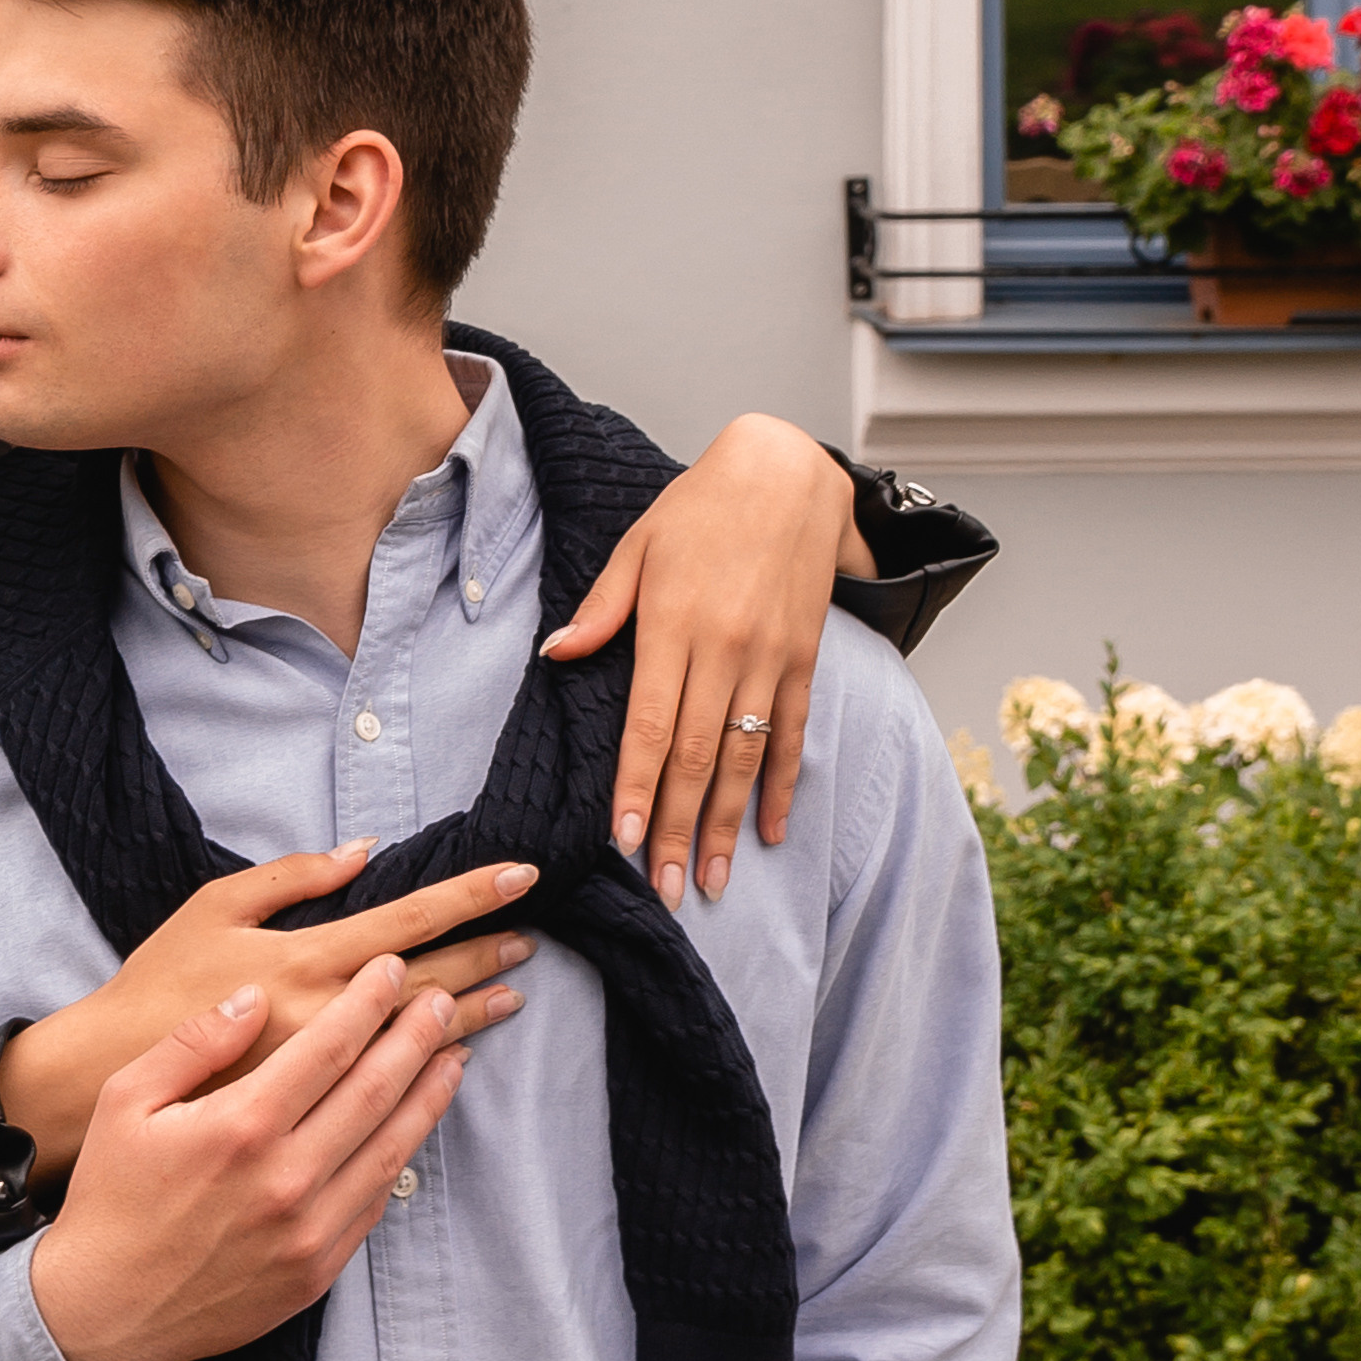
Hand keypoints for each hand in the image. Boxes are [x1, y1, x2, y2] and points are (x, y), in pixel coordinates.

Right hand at [28, 959, 467, 1360]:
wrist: (102, 1312)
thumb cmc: (109, 1196)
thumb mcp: (125, 1099)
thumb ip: (194, 1041)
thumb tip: (253, 999)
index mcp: (242, 1126)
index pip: (329, 1047)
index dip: (369, 1002)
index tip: (391, 970)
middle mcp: (286, 1178)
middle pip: (375, 1091)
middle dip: (416, 1037)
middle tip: (440, 1000)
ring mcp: (309, 1232)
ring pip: (391, 1149)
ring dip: (428, 1096)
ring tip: (453, 1054)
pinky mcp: (317, 1272)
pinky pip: (375, 1203)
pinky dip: (402, 1157)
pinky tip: (412, 1126)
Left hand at [540, 417, 865, 908]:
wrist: (788, 474)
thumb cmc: (700, 508)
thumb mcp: (637, 544)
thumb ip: (602, 608)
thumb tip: (556, 654)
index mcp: (673, 622)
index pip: (651, 722)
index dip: (637, 785)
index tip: (624, 839)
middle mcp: (725, 647)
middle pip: (698, 755)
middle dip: (680, 826)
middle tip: (667, 887)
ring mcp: (771, 657)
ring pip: (747, 756)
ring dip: (730, 823)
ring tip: (716, 878)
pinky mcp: (804, 658)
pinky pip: (794, 734)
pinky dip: (784, 786)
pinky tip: (774, 829)